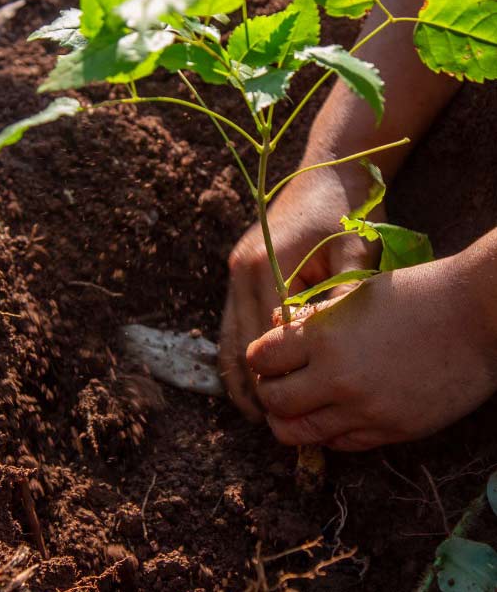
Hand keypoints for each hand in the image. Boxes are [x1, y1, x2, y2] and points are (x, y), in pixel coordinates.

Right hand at [219, 162, 383, 418]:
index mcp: (267, 265)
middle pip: (239, 343)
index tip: (295, 412)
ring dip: (239, 372)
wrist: (327, 170)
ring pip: (228, 334)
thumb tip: (339, 345)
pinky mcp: (240, 267)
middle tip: (273, 425)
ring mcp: (236, 267)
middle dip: (254, 385)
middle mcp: (242, 268)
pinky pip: (233, 318)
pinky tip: (253, 376)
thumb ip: (345, 294)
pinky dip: (240, 349)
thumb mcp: (356, 250)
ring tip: (257, 413)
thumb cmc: (347, 211)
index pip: (267, 340)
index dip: (278, 380)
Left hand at [246, 250, 496, 449]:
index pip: (262, 358)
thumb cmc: (417, 293)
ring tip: (299, 402)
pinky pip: (342, 444)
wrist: (476, 316)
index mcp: (325, 337)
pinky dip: (329, 431)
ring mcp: (365, 411)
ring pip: (300, 433)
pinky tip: (336, 411)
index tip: (269, 352)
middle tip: (278, 379)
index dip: (261, 355)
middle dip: (268, 390)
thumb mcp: (356, 294)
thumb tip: (279, 330)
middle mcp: (338, 379)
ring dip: (291, 418)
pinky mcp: (392, 431)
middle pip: (274, 402)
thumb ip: (315, 319)